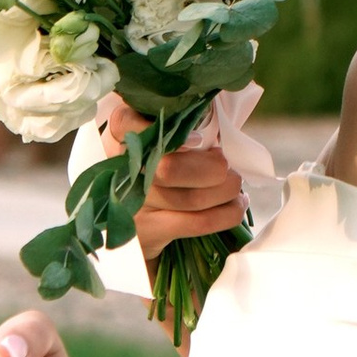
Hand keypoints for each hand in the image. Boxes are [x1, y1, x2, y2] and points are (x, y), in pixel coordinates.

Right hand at [107, 99, 246, 263]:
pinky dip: (227, 213)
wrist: (135, 223)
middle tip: (226, 167)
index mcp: (120, 136)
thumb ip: (177, 131)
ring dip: (226, 190)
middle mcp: (119, 170)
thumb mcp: (157, 141)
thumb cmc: (155, 169)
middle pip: (169, 168)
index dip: (164, 131)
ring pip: (191, 198)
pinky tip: (236, 205)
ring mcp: (131, 205)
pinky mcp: (148, 232)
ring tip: (235, 185)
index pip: (125, 123)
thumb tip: (216, 143)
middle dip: (212, 167)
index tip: (199, 140)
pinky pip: (198, 222)